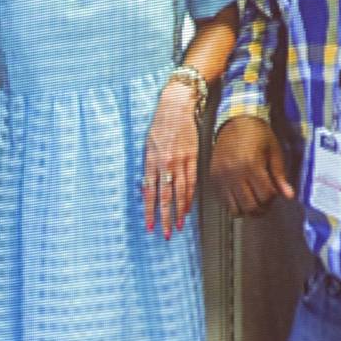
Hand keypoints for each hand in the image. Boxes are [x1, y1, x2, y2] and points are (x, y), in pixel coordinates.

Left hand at [143, 79, 199, 238]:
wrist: (176, 106)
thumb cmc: (160, 124)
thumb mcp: (148, 144)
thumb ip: (149, 166)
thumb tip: (147, 186)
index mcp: (150, 161)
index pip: (149, 192)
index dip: (149, 211)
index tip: (149, 225)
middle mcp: (164, 163)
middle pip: (164, 196)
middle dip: (164, 217)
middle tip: (165, 234)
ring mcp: (180, 161)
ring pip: (179, 192)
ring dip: (179, 211)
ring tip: (178, 226)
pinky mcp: (192, 157)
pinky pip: (191, 182)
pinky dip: (189, 197)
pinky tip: (188, 208)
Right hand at [209, 116, 293, 216]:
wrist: (234, 121)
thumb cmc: (257, 134)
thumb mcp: (273, 151)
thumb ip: (280, 175)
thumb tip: (289, 196)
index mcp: (251, 164)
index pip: (265, 195)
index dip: (274, 197)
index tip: (276, 191)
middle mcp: (234, 173)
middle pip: (250, 205)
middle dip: (262, 207)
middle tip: (266, 200)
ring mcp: (221, 177)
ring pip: (235, 209)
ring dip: (247, 209)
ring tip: (254, 200)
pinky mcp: (214, 178)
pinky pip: (224, 202)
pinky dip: (234, 204)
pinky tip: (242, 196)